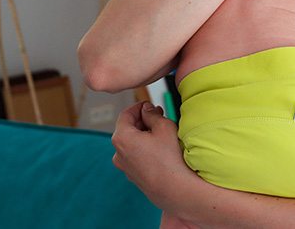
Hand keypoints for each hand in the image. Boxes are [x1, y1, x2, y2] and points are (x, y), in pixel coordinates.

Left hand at [111, 101, 199, 215]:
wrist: (176, 190)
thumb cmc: (170, 158)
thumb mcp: (164, 127)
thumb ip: (152, 115)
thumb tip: (146, 110)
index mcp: (121, 138)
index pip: (125, 114)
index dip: (138, 106)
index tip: (149, 104)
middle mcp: (118, 154)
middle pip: (127, 129)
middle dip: (142, 120)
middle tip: (159, 115)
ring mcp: (125, 167)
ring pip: (132, 144)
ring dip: (144, 135)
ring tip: (162, 132)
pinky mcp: (134, 177)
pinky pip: (137, 157)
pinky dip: (145, 149)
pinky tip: (161, 149)